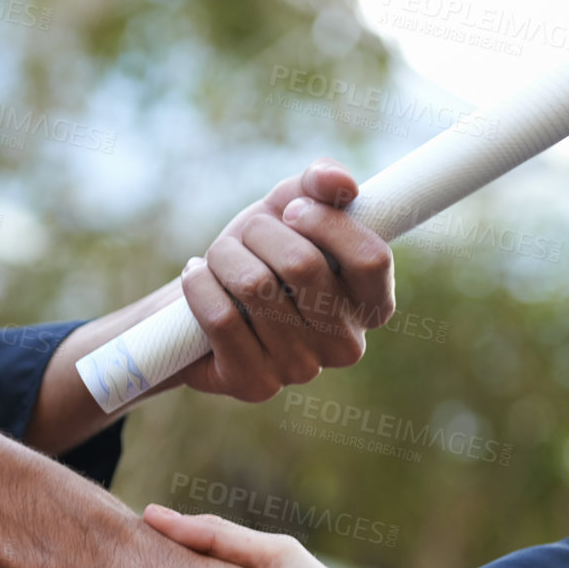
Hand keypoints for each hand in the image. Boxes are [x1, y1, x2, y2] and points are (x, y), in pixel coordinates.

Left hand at [169, 158, 394, 401]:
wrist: (202, 300)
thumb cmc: (260, 253)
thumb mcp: (292, 207)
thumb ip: (321, 183)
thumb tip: (340, 183)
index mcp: (371, 305)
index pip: (371, 258)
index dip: (327, 223)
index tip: (293, 210)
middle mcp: (345, 345)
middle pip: (303, 265)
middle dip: (261, 232)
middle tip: (246, 233)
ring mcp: (302, 370)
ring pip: (255, 287)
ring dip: (224, 255)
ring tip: (218, 258)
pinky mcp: (255, 385)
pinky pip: (221, 319)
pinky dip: (199, 284)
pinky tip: (197, 277)